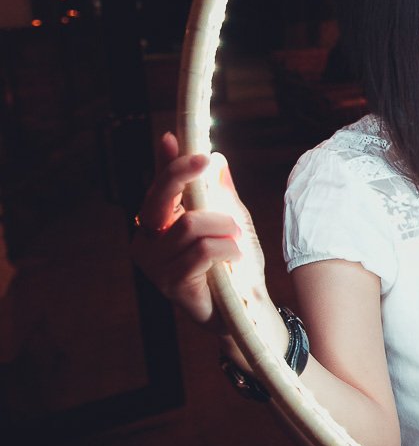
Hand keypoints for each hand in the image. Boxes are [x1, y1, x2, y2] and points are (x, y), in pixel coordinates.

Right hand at [131, 132, 266, 332]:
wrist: (243, 307)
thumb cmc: (233, 263)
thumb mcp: (231, 219)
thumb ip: (219, 192)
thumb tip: (217, 158)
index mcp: (159, 222)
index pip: (158, 186)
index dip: (166, 162)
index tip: (177, 138)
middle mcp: (147, 240)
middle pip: (160, 198)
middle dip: (183, 175)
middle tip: (206, 162)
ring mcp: (154, 263)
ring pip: (189, 224)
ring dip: (223, 226)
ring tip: (235, 239)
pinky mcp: (169, 282)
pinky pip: (201, 251)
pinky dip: (226, 249)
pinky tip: (234, 257)